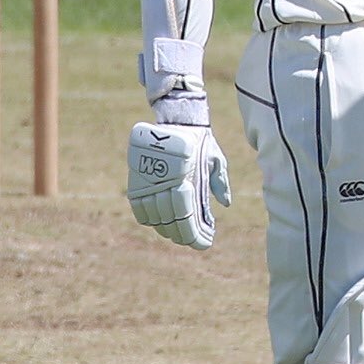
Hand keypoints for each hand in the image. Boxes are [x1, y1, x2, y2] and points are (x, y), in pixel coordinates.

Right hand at [127, 122, 230, 249]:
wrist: (177, 119)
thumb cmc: (201, 140)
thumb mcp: (216, 158)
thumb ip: (220, 181)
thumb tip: (225, 204)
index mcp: (186, 180)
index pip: (187, 219)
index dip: (194, 236)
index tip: (205, 244)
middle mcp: (165, 184)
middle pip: (170, 222)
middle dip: (182, 236)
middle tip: (193, 240)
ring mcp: (149, 182)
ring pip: (154, 218)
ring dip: (166, 229)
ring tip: (178, 233)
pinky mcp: (137, 179)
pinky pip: (138, 207)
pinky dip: (148, 219)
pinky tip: (159, 223)